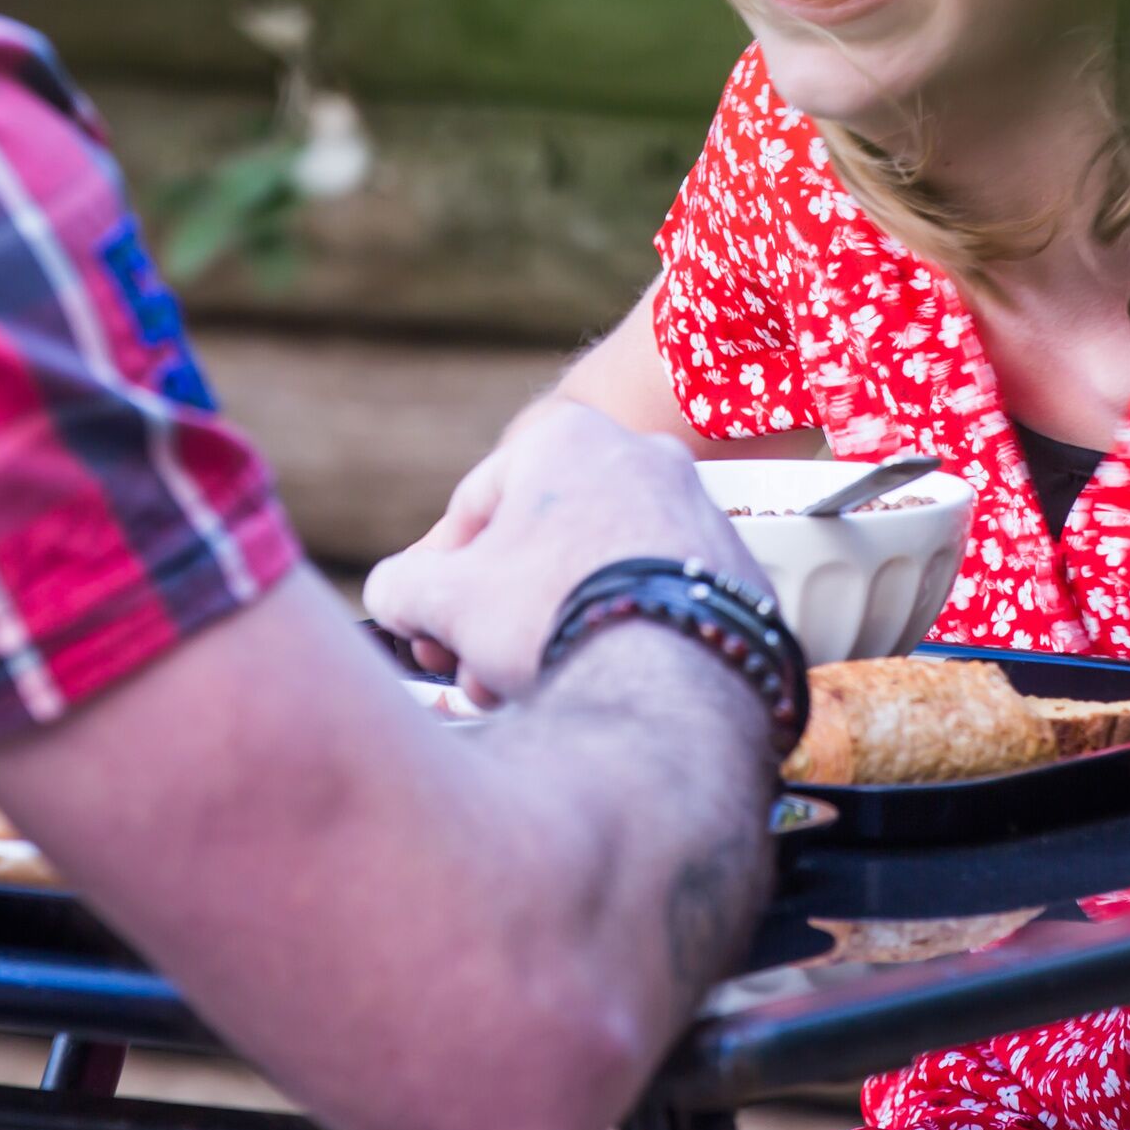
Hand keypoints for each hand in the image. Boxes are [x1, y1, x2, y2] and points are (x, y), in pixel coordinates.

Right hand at [364, 399, 761, 702]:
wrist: (674, 679)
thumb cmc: (552, 616)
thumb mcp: (444, 600)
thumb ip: (401, 586)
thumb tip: (395, 594)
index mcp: (566, 438)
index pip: (473, 507)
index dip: (434, 579)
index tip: (423, 631)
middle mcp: (642, 457)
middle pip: (539, 546)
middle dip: (493, 616)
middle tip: (470, 672)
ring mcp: (697, 512)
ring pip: (595, 576)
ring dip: (547, 632)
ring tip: (521, 692)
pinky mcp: (735, 571)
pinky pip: (651, 601)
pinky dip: (615, 636)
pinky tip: (590, 686)